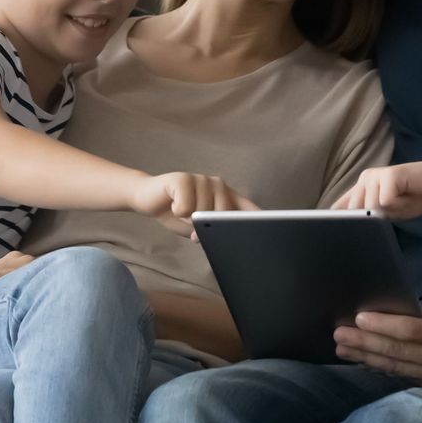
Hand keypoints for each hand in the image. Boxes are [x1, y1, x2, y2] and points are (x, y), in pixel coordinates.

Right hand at [129, 172, 257, 235]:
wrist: (148, 199)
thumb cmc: (177, 213)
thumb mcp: (200, 227)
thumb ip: (216, 232)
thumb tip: (229, 243)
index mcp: (228, 197)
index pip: (251, 211)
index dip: (262, 222)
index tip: (273, 235)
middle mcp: (219, 185)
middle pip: (225, 215)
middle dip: (208, 227)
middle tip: (191, 223)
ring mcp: (202, 179)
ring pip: (203, 212)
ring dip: (188, 220)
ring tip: (180, 210)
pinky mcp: (183, 178)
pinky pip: (186, 207)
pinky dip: (177, 211)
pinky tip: (172, 203)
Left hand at [331, 158, 421, 219]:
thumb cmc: (413, 198)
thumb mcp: (387, 213)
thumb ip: (369, 217)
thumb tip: (350, 225)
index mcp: (360, 189)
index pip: (339, 208)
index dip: (338, 221)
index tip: (335, 234)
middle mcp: (364, 179)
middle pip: (357, 213)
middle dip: (376, 219)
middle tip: (395, 208)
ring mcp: (375, 175)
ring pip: (373, 208)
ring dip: (391, 211)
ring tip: (402, 200)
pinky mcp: (388, 174)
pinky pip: (386, 201)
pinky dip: (399, 205)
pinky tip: (407, 194)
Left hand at [333, 292, 421, 386]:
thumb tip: (398, 320)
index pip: (410, 332)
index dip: (382, 325)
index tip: (358, 316)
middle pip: (397, 353)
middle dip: (364, 343)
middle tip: (339, 335)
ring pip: (398, 368)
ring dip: (367, 358)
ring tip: (343, 349)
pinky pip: (406, 376)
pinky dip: (383, 368)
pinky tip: (364, 362)